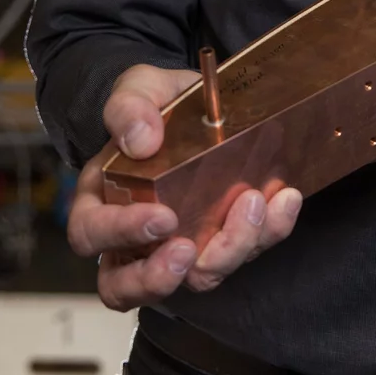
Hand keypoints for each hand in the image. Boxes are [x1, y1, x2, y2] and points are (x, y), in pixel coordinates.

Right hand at [68, 62, 302, 310]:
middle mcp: (135, 237)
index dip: (120, 235)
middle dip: (158, 278)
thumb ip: (129, 107)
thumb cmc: (156, 105)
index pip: (91, 234)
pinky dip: (269, 232)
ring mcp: (181, 245)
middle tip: (188, 250)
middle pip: (129, 286)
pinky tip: (284, 199)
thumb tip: (141, 141)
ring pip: (196, 278)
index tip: (162, 217)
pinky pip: (245, 252)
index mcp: (102, 200)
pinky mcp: (223, 240)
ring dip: (228, 252)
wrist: (197, 104)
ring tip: (253, 206)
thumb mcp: (138, 88)